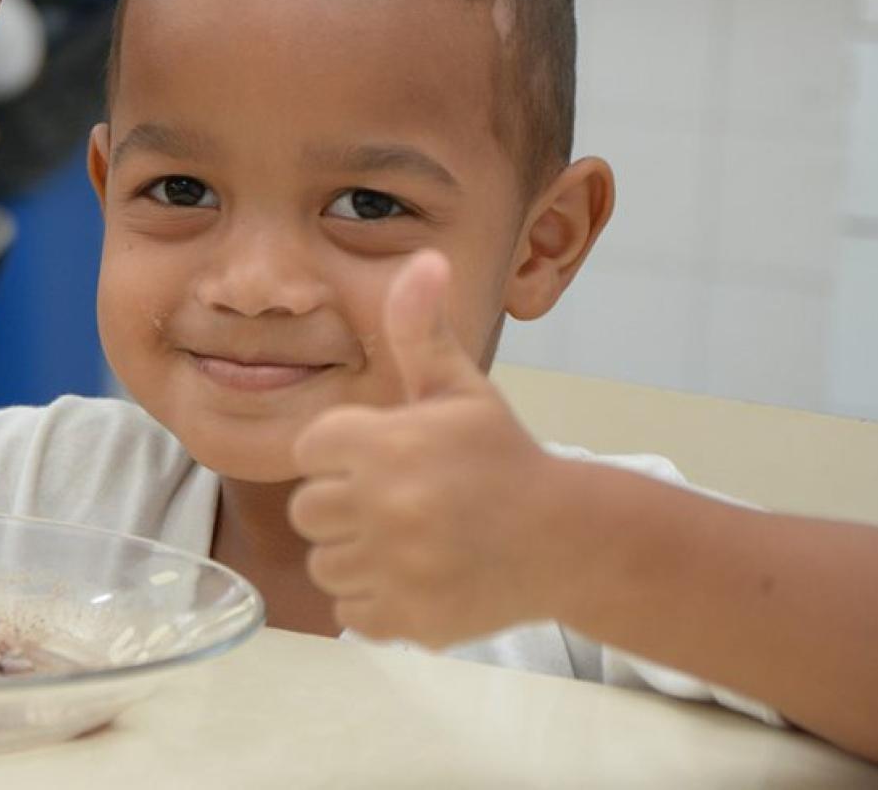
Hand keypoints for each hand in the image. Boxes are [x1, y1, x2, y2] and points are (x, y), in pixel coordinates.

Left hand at [289, 249, 564, 645]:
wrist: (567, 538)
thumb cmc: (501, 457)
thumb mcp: (459, 388)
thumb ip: (422, 329)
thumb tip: (423, 259)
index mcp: (386, 443)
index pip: (310, 448)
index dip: (341, 452)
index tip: (382, 455)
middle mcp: (386, 506)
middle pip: (309, 510)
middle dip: (345, 505)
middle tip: (398, 500)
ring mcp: (398, 568)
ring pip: (326, 564)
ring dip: (357, 555)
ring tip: (409, 538)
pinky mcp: (410, 619)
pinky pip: (351, 612)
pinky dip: (376, 601)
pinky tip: (416, 575)